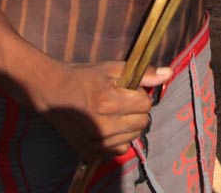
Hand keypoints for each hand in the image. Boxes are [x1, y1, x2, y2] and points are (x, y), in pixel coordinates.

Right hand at [35, 62, 170, 160]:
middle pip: (142, 122)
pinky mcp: (90, 153)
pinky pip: (120, 149)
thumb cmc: (83, 77)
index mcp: (107, 101)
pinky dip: (118, 140)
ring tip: (111, 114)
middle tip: (119, 102)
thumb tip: (168, 74)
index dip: (139, 96)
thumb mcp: (112, 69)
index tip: (127, 91)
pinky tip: (106, 127)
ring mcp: (96, 142)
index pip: (146, 104)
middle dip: (136, 111)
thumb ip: (142, 75)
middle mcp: (102, 126)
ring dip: (128, 126)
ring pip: (133, 137)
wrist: (51, 93)